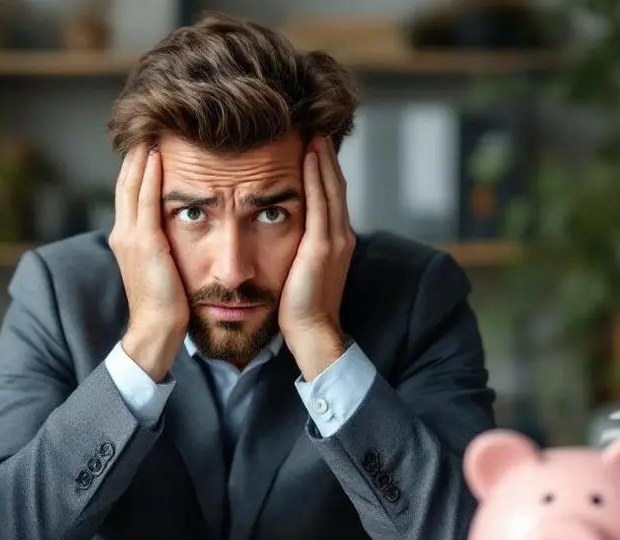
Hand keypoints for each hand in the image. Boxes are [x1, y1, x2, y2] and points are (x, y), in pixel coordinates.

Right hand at [108, 144, 188, 381]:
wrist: (157, 330)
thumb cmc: (168, 305)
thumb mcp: (164, 268)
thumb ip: (165, 246)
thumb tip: (180, 232)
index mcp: (126, 239)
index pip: (130, 193)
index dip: (137, 167)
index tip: (149, 143)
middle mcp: (122, 233)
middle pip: (126, 182)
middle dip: (136, 154)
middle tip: (148, 126)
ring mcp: (129, 237)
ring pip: (132, 184)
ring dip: (141, 156)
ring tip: (152, 130)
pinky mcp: (143, 242)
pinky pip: (145, 199)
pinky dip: (149, 174)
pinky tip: (157, 154)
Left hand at [279, 136, 355, 380]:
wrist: (312, 334)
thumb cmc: (299, 308)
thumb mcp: (299, 270)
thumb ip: (298, 248)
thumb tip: (279, 232)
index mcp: (335, 240)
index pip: (330, 195)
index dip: (323, 168)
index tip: (311, 143)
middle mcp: (340, 235)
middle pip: (335, 183)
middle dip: (325, 154)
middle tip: (313, 125)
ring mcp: (335, 239)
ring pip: (331, 186)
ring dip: (322, 156)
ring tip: (312, 130)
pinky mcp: (323, 246)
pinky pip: (321, 201)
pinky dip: (317, 174)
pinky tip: (308, 153)